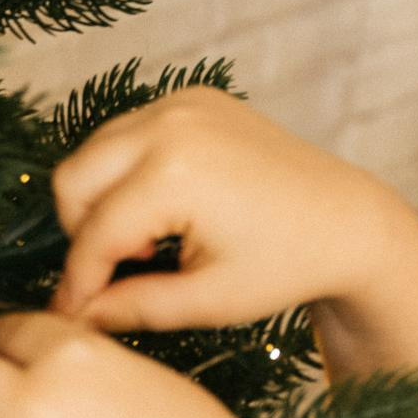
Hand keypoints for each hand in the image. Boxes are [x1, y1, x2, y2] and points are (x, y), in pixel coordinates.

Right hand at [50, 87, 417, 333]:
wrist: (347, 221)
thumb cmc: (287, 264)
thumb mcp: (209, 300)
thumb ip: (134, 308)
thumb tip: (76, 319)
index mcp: (176, 174)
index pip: (95, 233)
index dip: (78, 282)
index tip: (70, 315)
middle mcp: (171, 125)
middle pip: (74, 179)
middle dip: (83, 233)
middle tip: (117, 274)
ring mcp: (181, 103)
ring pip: (93, 152)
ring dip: (102, 202)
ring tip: (150, 247)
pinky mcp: (191, 98)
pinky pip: (126, 134)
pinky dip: (127, 173)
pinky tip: (165, 212)